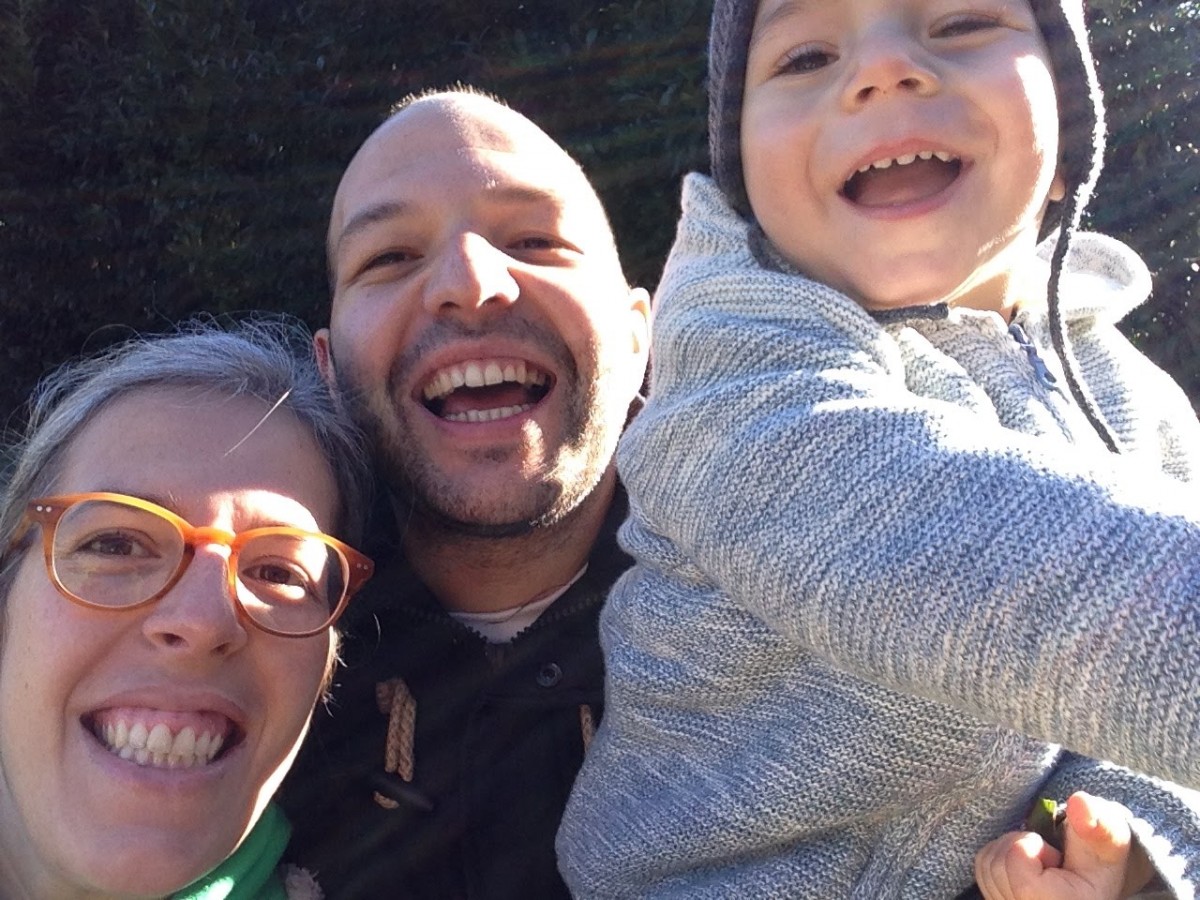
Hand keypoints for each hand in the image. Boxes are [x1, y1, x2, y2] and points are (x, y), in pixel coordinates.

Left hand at [974, 792, 1151, 899]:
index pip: (1016, 857)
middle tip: (1048, 860)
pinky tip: (1023, 867)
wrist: (1089, 885)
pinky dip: (999, 858)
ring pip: (987, 863)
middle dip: (1021, 846)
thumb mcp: (1109, 845)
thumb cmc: (1099, 864)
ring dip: (1010, 851)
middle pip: (998, 860)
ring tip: (1038, 863)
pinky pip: (981, 869)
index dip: (1032, 844)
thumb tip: (1080, 802)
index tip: (1056, 858)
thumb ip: (1099, 824)